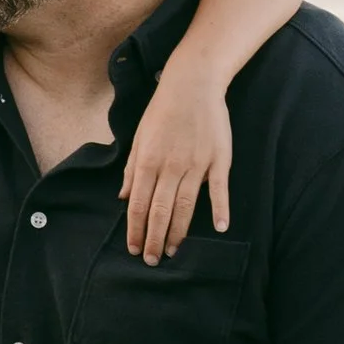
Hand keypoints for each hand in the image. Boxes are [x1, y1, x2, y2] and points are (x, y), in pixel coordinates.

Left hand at [119, 59, 232, 260]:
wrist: (192, 83)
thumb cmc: (162, 110)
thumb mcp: (139, 137)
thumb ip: (132, 169)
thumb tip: (124, 198)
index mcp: (148, 161)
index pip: (139, 204)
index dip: (136, 229)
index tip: (134, 249)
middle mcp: (170, 166)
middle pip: (161, 210)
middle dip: (155, 239)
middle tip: (151, 260)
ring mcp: (196, 164)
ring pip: (185, 206)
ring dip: (179, 232)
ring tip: (173, 251)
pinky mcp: (218, 159)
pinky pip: (219, 189)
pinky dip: (220, 209)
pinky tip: (220, 228)